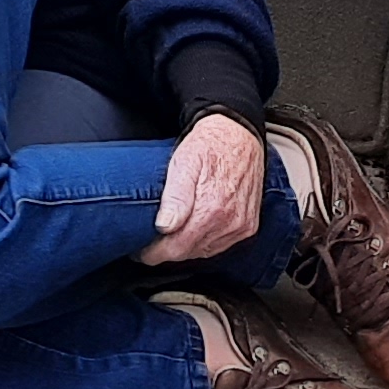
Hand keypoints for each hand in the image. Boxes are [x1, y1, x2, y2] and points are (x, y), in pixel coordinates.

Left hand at [139, 111, 272, 265]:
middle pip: (188, 253)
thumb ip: (175, 197)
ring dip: (184, 248)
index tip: (140, 252)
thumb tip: (164, 226)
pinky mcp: (248, 226)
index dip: (153, 254)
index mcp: (211, 209)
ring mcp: (241, 226)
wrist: (239, 134)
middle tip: (150, 243)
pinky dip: (203, 243)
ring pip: (204, 252)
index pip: (176, 249)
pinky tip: (192, 233)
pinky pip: (220, 246)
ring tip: (169, 237)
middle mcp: (230, 222)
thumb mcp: (184, 163)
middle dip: (166, 251)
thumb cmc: (209, 145)